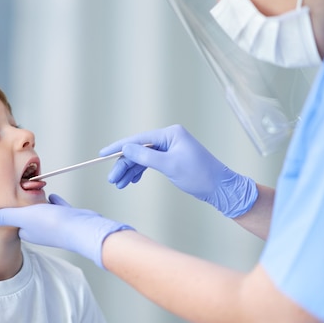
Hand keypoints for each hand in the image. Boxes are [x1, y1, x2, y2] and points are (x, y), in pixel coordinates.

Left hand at [0, 194, 132, 268]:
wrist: (83, 229)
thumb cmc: (55, 224)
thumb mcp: (24, 216)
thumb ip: (7, 215)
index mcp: (29, 232)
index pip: (16, 223)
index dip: (11, 215)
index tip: (5, 204)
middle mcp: (42, 231)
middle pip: (30, 219)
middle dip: (25, 210)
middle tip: (17, 196)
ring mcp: (57, 225)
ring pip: (44, 213)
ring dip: (39, 206)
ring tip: (34, 196)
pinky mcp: (69, 219)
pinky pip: (59, 209)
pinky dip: (54, 203)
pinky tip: (53, 197)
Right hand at [100, 124, 256, 217]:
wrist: (221, 188)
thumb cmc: (200, 175)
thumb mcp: (170, 166)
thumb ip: (146, 156)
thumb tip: (126, 148)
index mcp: (170, 134)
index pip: (138, 139)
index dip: (119, 147)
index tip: (102, 154)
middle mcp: (169, 138)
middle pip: (138, 149)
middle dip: (124, 164)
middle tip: (113, 179)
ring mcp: (170, 149)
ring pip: (142, 158)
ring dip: (130, 170)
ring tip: (119, 184)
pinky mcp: (172, 159)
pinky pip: (150, 163)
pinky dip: (140, 172)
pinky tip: (132, 180)